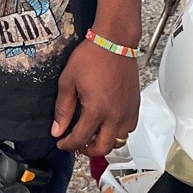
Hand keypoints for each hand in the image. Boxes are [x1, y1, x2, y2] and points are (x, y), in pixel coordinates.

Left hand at [52, 39, 139, 154]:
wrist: (114, 41)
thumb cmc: (92, 56)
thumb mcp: (68, 81)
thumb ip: (63, 109)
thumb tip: (57, 129)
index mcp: (96, 110)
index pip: (80, 139)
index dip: (67, 144)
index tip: (61, 142)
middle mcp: (115, 115)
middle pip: (102, 148)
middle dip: (87, 150)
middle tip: (77, 143)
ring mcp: (127, 111)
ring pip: (119, 141)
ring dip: (105, 142)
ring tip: (93, 133)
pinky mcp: (135, 105)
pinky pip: (129, 128)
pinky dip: (118, 131)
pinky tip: (108, 123)